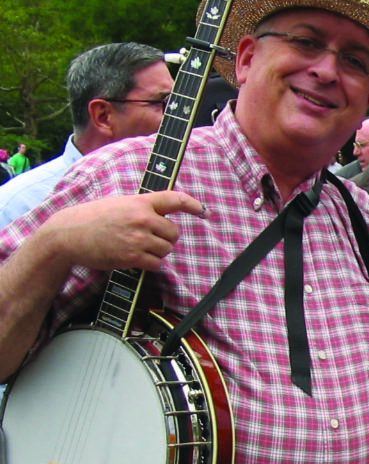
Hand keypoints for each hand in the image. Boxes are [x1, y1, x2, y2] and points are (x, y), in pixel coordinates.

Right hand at [40, 190, 204, 272]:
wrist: (68, 234)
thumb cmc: (93, 218)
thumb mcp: (120, 204)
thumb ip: (142, 208)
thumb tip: (163, 216)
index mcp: (140, 202)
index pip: (174, 199)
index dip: (193, 204)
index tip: (204, 211)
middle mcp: (142, 218)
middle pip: (174, 232)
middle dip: (167, 238)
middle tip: (151, 239)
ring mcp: (138, 238)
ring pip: (167, 249)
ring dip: (158, 252)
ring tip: (140, 247)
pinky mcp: (131, 257)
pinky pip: (156, 264)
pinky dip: (151, 264)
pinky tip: (138, 259)